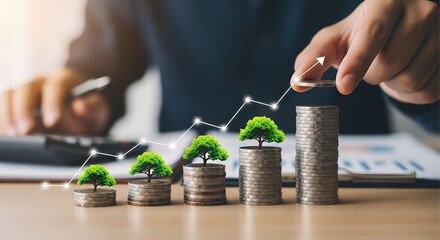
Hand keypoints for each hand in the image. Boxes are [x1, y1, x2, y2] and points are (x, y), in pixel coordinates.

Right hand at [0, 67, 109, 135]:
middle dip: (23, 110)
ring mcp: (25, 92)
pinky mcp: (15, 103)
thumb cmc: (86, 106)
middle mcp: (40, 82)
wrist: (77, 103)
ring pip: (9, 96)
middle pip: (26, 89)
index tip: (52, 122)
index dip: (52, 103)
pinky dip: (2, 120)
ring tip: (12, 135)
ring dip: (7, 116)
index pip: (55, 86)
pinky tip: (4, 135)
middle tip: (25, 131)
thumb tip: (78, 106)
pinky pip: (3, 107)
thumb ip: (93, 108)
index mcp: (63, 79)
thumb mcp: (98, 108)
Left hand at [292, 0, 438, 103]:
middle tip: (371, 63)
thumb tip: (297, 82)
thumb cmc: (359, 36)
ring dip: (390, 84)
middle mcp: (421, 10)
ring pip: (411, 79)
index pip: (373, 33)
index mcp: (386, 1)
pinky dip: (408, 94)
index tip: (342, 86)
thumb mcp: (333, 42)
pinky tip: (403, 76)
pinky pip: (427, 91)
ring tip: (388, 68)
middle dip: (371, 74)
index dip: (356, 62)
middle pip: (391, 61)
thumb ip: (312, 59)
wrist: (395, 33)